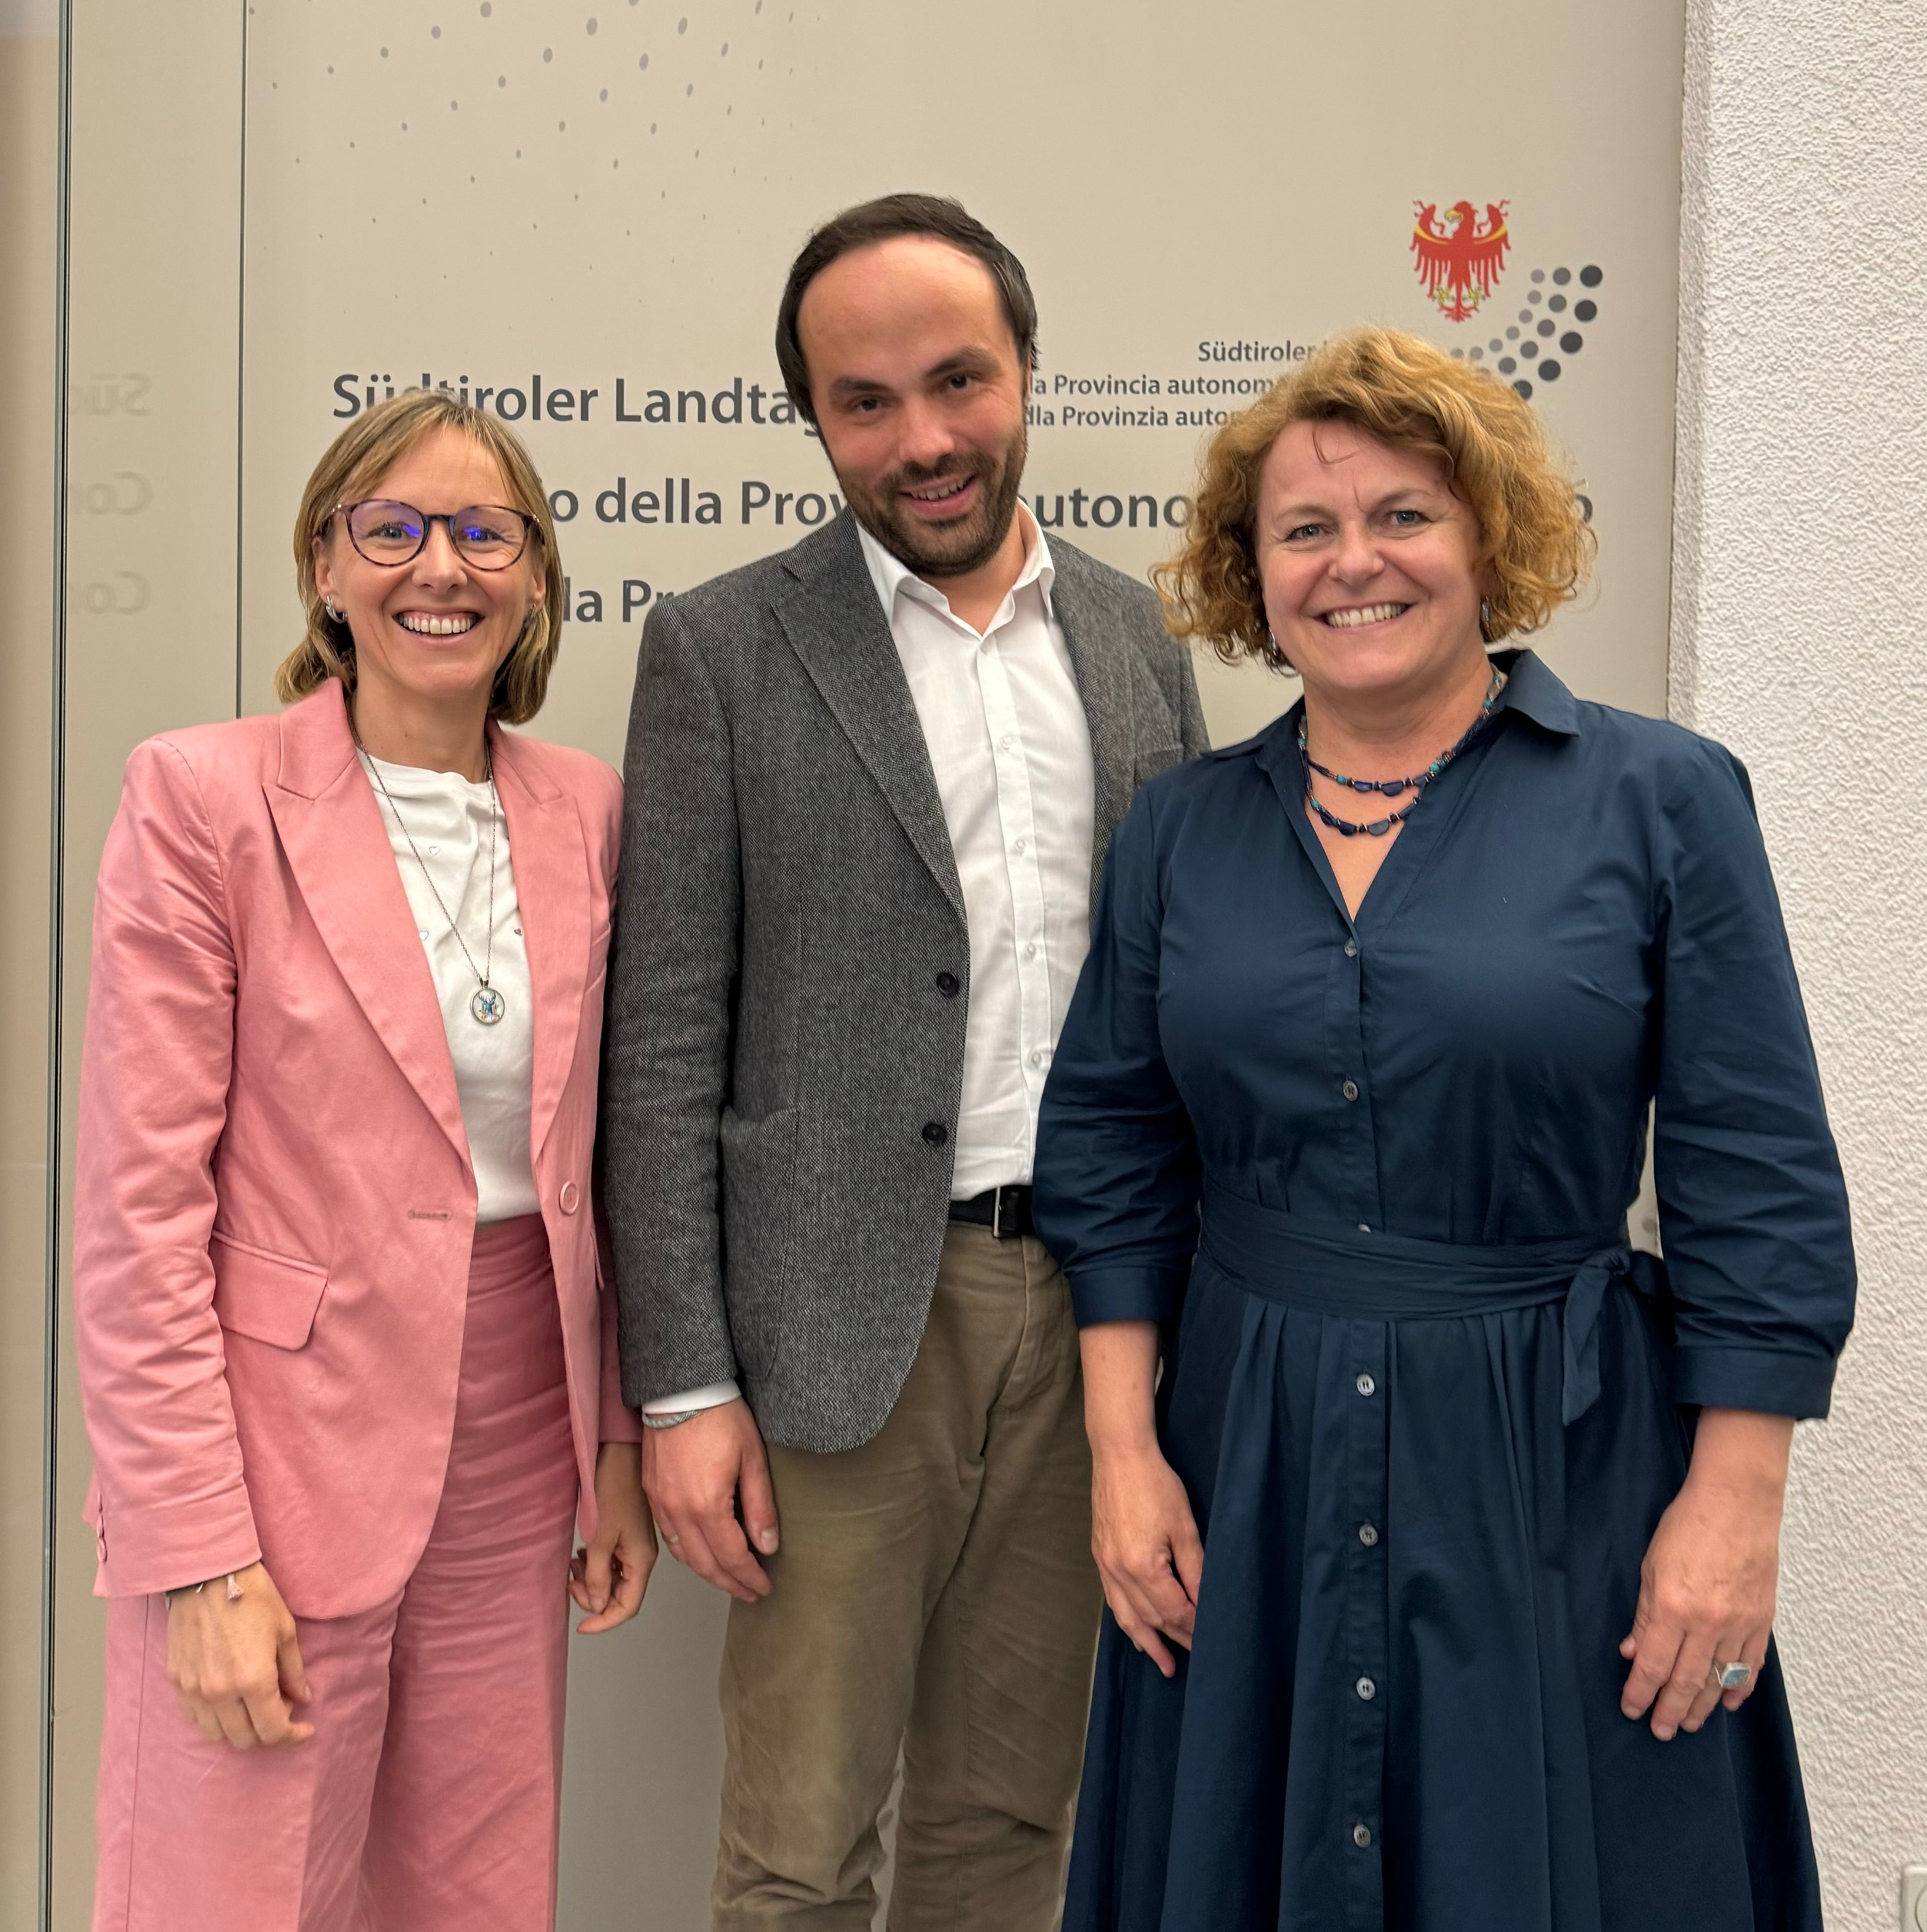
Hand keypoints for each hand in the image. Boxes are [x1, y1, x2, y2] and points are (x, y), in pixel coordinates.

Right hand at [165, 1560, 312, 1748]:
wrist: (208, 1575)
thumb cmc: (253, 1597)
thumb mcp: (285, 1630)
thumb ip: (294, 1672)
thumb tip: (303, 1699)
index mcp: (253, 1680)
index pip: (273, 1731)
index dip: (292, 1736)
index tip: (304, 1729)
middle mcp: (221, 1693)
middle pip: (245, 1739)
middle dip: (268, 1731)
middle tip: (281, 1707)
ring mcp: (194, 1691)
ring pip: (218, 1735)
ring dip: (240, 1728)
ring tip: (254, 1703)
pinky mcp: (176, 1683)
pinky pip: (196, 1718)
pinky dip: (215, 1719)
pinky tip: (229, 1699)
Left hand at [570, 1441, 655, 1633]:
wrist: (619, 1455)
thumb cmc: (612, 1490)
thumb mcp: (600, 1538)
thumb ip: (598, 1576)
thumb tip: (596, 1604)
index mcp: (641, 1561)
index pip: (626, 1607)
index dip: (604, 1621)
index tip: (580, 1626)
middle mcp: (642, 1557)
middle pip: (619, 1594)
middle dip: (593, 1595)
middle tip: (571, 1581)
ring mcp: (635, 1545)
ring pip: (613, 1578)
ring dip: (592, 1578)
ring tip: (575, 1562)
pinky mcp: (626, 1534)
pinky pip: (611, 1561)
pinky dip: (595, 1564)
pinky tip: (582, 1552)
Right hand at [641, 1398, 778, 1602]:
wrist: (681, 1389)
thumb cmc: (721, 1417)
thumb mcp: (753, 1458)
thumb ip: (760, 1506)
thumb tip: (768, 1545)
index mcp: (706, 1505)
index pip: (731, 1557)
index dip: (749, 1578)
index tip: (763, 1589)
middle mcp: (678, 1511)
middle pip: (705, 1564)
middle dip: (729, 1583)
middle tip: (749, 1593)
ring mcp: (659, 1503)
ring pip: (683, 1554)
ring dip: (707, 1572)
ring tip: (728, 1579)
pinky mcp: (651, 1491)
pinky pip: (668, 1535)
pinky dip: (686, 1552)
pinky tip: (700, 1552)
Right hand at [1091, 1438, 1203, 1678]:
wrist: (1119, 1455)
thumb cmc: (1156, 1485)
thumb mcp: (1184, 1527)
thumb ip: (1195, 1570)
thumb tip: (1204, 1604)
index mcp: (1143, 1566)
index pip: (1173, 1611)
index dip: (1194, 1627)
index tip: (1211, 1640)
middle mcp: (1119, 1572)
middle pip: (1151, 1617)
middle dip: (1176, 1638)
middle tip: (1197, 1657)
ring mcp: (1105, 1565)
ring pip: (1127, 1616)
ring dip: (1147, 1641)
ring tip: (1163, 1664)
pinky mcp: (1100, 1556)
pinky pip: (1112, 1600)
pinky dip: (1126, 1620)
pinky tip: (1136, 1631)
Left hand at [1619, 1408, 1793, 1739]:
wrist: (1737, 1503)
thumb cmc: (1687, 1526)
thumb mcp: (1650, 1566)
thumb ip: (1643, 1614)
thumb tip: (1634, 1652)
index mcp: (1673, 1609)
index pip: (1654, 1666)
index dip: (1641, 1692)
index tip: (1631, 1709)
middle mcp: (1707, 1624)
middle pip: (1687, 1682)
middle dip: (1671, 1711)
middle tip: (1660, 1731)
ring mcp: (1739, 1625)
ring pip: (1719, 1681)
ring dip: (1703, 1707)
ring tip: (1689, 1724)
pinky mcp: (1762, 1620)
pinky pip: (1750, 1666)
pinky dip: (1738, 1688)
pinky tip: (1728, 1703)